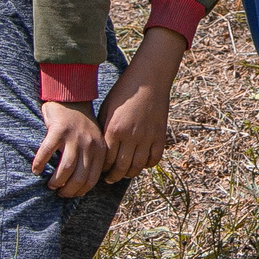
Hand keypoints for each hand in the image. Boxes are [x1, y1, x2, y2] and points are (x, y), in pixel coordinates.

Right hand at [33, 100, 108, 197]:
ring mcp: (74, 137)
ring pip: (65, 169)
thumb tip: (82, 185)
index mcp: (100, 149)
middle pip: (79, 177)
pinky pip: (47, 152)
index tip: (69, 194)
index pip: (92, 179)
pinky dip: (40, 164)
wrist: (72, 97)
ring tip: (50, 185)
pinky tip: (35, 170)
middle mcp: (89, 144)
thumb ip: (92, 159)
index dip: (79, 191)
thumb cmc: (81, 125)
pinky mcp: (58, 130)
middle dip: (67, 190)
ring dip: (56, 181)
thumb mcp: (94, 141)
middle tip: (58, 192)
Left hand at [102, 28, 187, 181]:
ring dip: (129, 173)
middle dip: (114, 176)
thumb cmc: (124, 92)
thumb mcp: (107, 109)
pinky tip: (141, 162)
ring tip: (124, 173)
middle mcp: (131, 136)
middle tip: (110, 178)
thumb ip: (103, 130)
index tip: (99, 169)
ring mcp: (147, 137)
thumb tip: (99, 148)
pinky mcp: (159, 135)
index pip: (106, 160)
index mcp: (114, 130)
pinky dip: (147, 164)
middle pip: (121, 167)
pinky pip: (154, 158)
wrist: (148, 80)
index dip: (102, 167)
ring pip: (138, 166)